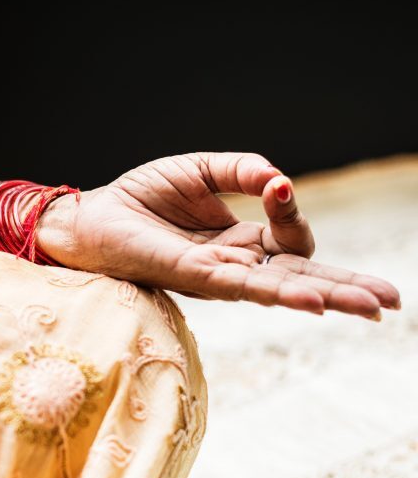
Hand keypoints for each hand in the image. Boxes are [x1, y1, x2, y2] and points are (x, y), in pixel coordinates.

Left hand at [40, 152, 399, 318]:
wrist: (90, 217)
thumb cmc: (140, 198)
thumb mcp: (199, 172)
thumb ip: (242, 171)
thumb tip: (280, 178)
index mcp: (238, 241)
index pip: (288, 238)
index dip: (291, 212)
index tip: (275, 187)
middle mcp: (233, 265)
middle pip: (300, 278)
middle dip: (345, 288)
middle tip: (390, 302)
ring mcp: (215, 276)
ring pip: (281, 289)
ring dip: (326, 297)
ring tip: (371, 307)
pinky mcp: (192, 277)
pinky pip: (244, 288)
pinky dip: (280, 293)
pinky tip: (312, 301)